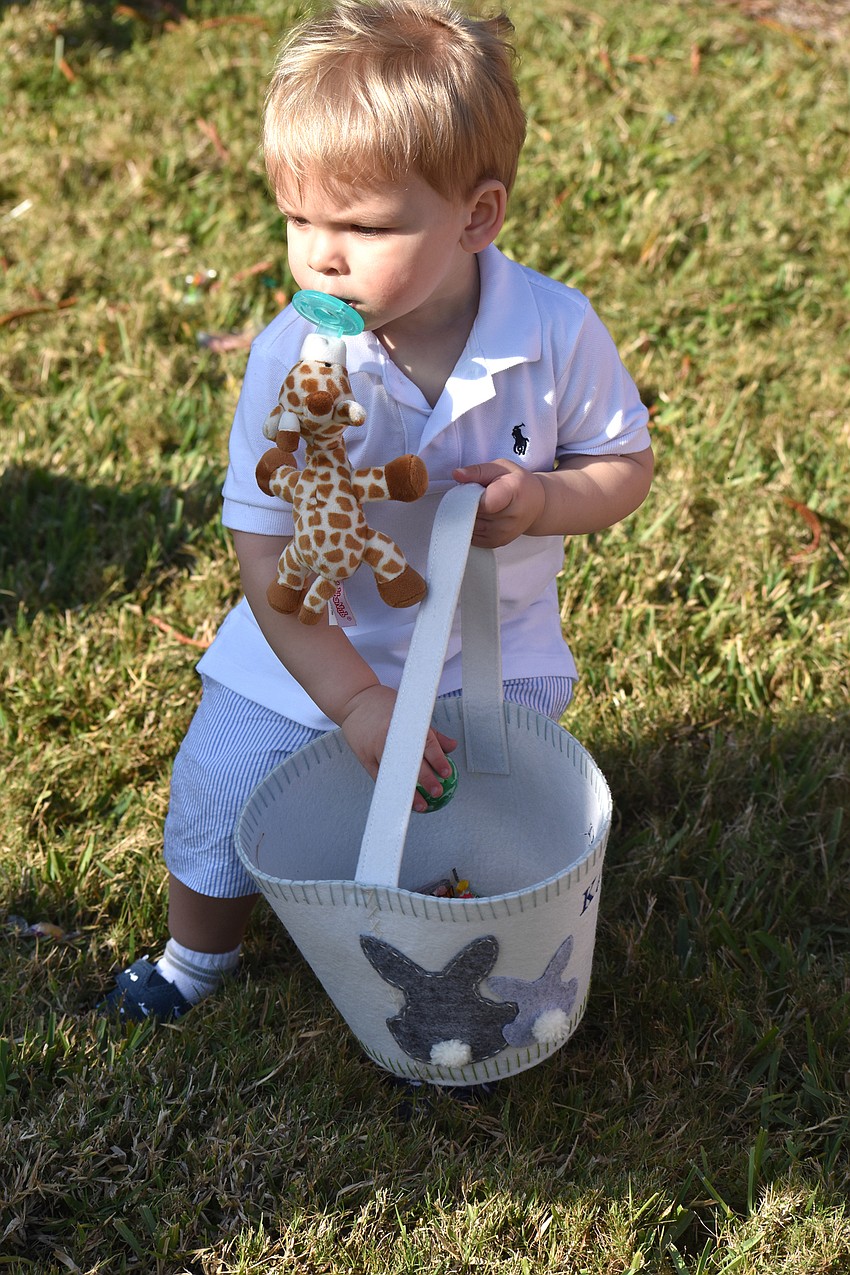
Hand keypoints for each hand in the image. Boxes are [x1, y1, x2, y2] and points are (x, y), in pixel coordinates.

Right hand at [339, 685, 456, 812]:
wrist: (354, 700)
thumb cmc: (384, 705)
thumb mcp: (412, 714)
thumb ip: (433, 733)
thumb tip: (451, 747)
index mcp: (406, 723)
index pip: (426, 744)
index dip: (438, 760)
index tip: (446, 773)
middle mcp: (392, 736)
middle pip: (411, 761)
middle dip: (426, 780)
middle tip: (437, 792)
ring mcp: (376, 748)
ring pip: (395, 774)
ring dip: (408, 792)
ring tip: (420, 804)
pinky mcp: (364, 757)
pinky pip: (379, 778)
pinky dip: (391, 789)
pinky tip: (400, 799)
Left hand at [453, 460, 545, 546]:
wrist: (536, 504)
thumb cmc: (517, 483)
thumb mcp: (500, 467)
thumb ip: (477, 471)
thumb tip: (456, 474)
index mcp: (512, 492)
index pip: (485, 503)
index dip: (471, 497)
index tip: (471, 490)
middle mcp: (510, 518)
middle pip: (472, 513)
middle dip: (466, 504)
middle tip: (476, 494)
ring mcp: (502, 534)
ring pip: (468, 526)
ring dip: (467, 515)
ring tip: (481, 504)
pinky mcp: (495, 543)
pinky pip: (471, 535)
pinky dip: (470, 525)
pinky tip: (482, 516)